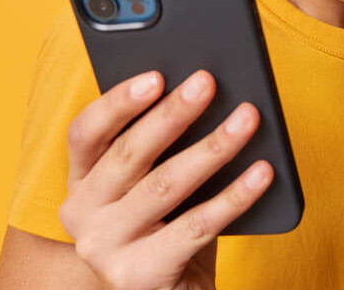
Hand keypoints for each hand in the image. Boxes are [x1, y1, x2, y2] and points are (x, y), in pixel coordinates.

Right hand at [60, 70, 273, 289]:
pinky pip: (196, 226)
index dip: (118, 102)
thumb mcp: (156, 188)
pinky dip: (234, 196)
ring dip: (212, 147)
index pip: (85, 133)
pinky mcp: (139, 275)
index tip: (156, 75)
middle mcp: (82, 215)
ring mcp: (105, 249)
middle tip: (208, 82)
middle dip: (173, 114)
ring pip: (166, 185)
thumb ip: (166, 150)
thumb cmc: (167, 230)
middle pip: (129, 154)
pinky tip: (262, 173)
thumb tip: (209, 94)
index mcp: (80, 183)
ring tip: (248, 119)